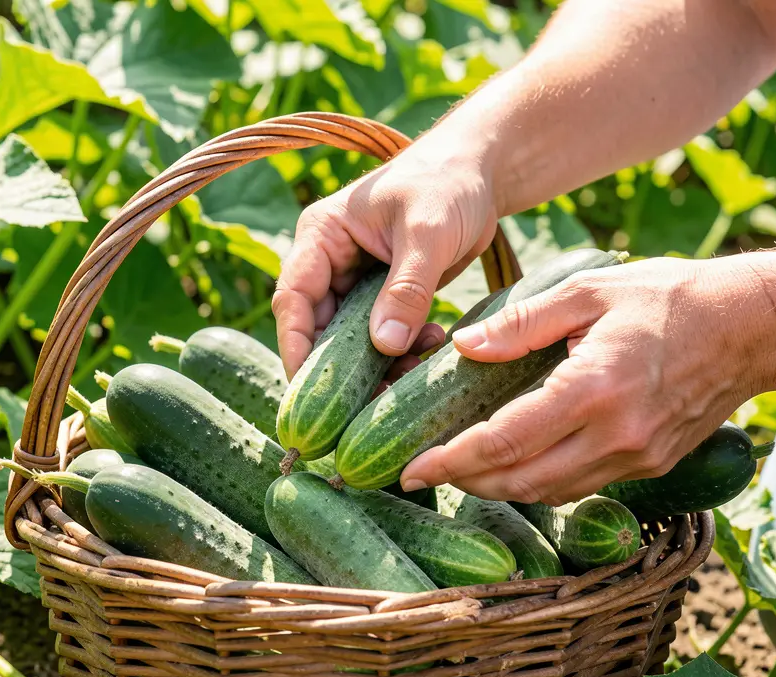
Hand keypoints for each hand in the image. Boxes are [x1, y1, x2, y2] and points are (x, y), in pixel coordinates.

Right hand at [272, 135, 498, 378]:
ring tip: (414, 372)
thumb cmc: (448, 184)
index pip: (293, 299)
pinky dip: (403, 350)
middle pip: (320, 329)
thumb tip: (384, 345)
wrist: (481, 172)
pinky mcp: (385, 297)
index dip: (295, 345)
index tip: (307, 391)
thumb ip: (407, 288)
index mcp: (322, 236)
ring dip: (379, 363)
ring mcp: (357, 282)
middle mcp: (331, 262)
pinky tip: (431, 346)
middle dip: (343, 370)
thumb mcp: (428, 233)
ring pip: (352, 340)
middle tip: (369, 405)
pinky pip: (383, 336)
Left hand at [399, 255, 775, 503]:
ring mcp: (638, 457)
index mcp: (594, 388)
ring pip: (551, 492)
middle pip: (521, 481)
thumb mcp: (589, 291)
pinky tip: (517, 463)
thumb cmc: (668, 297)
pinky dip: (541, 481)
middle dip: (467, 482)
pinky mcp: (652, 465)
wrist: (752, 326)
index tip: (411, 470)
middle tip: (425, 474)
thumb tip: (464, 348)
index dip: (451, 461)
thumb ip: (523, 323)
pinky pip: (582, 486)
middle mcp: (616, 436)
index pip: (505, 441)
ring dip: (502, 487)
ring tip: (462, 470)